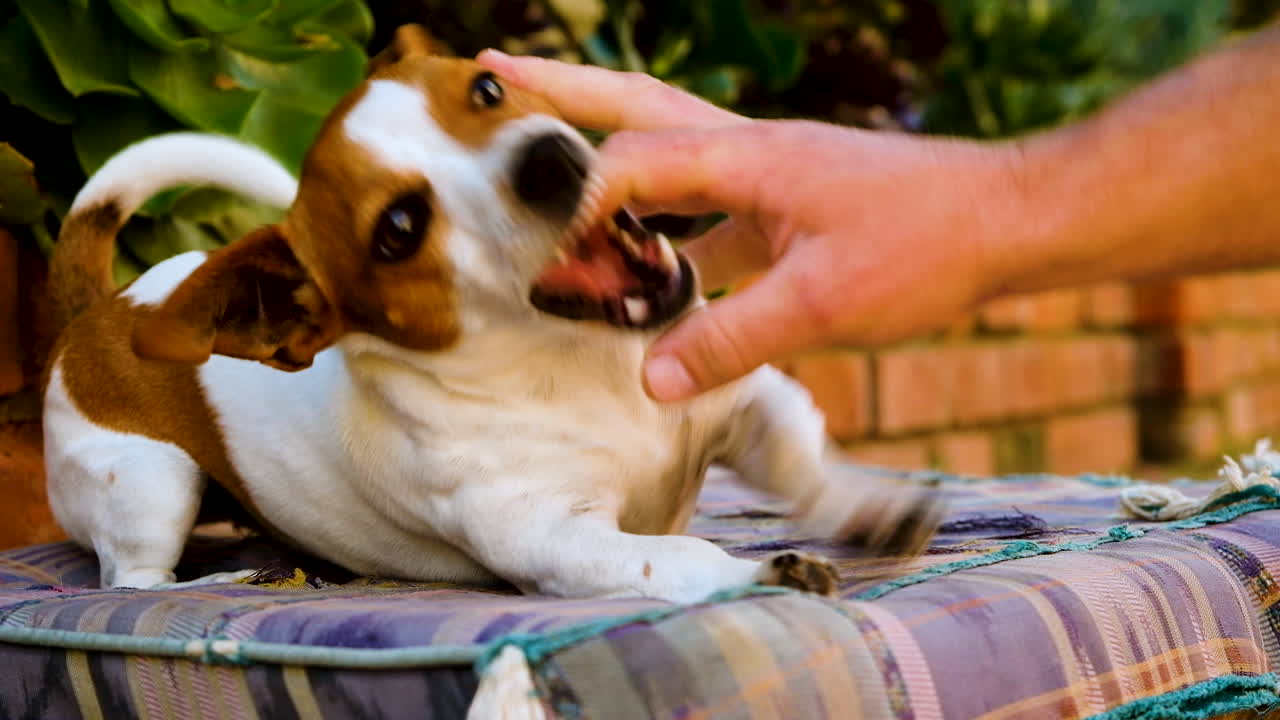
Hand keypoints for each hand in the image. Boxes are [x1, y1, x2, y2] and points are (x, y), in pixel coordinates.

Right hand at [478, 51, 1026, 401]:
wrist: (1008, 222)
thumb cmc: (928, 246)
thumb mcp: (824, 304)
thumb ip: (733, 338)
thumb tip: (650, 381)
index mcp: (747, 156)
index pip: (629, 164)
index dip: (571, 202)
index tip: (530, 248)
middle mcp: (747, 151)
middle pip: (633, 108)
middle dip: (559, 92)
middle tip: (489, 74)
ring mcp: (766, 175)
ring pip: (665, 151)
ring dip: (603, 149)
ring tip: (544, 157)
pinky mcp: (785, 207)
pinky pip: (704, 209)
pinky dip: (662, 225)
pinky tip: (645, 258)